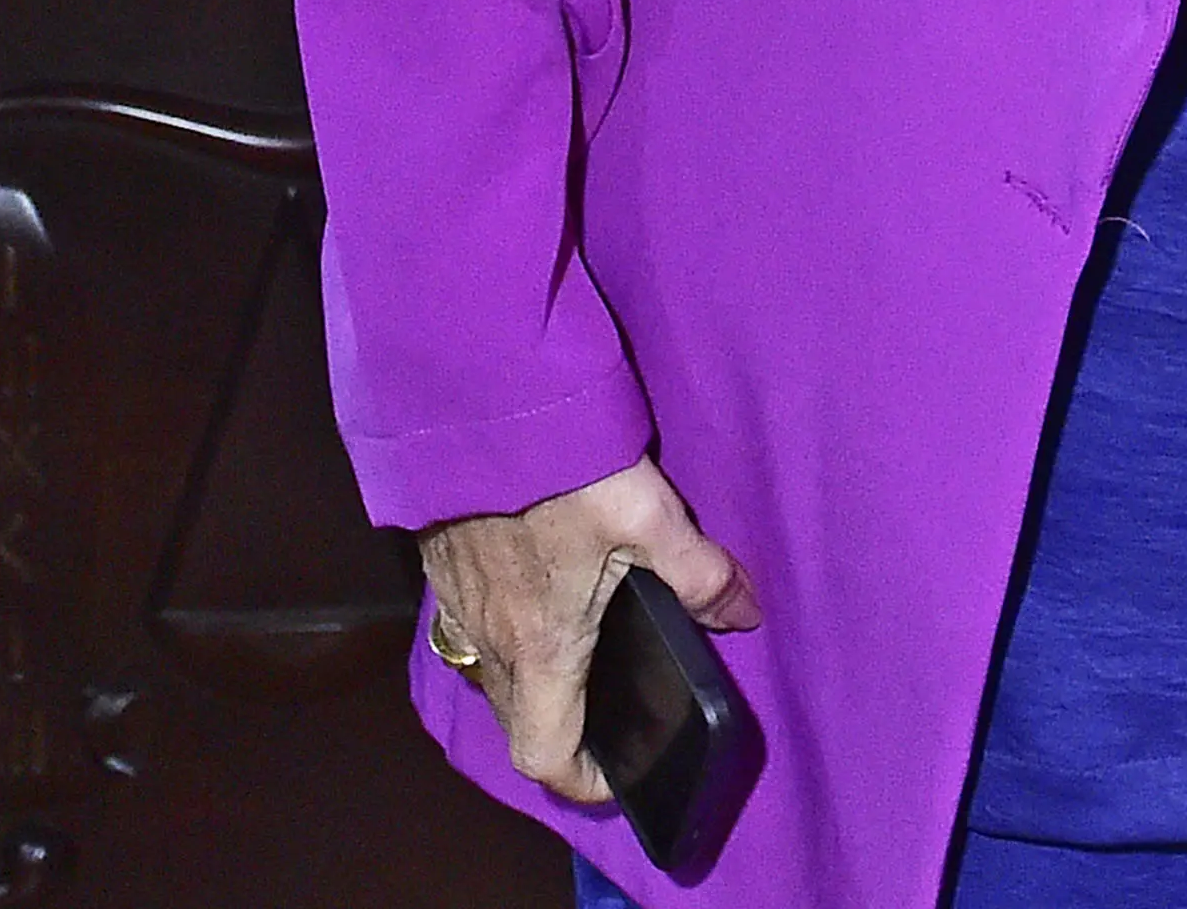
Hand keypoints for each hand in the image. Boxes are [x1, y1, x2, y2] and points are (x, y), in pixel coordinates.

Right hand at [417, 457, 757, 806]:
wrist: (472, 404)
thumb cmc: (560, 469)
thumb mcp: (648, 515)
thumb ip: (700, 573)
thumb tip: (744, 613)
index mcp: (542, 648)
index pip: (545, 756)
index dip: (583, 781)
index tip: (619, 772)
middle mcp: (490, 642)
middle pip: (518, 722)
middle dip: (563, 731)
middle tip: (613, 708)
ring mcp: (458, 607)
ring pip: (492, 676)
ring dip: (533, 683)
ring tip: (583, 652)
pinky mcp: (442, 569)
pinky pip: (472, 631)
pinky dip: (507, 637)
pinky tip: (541, 593)